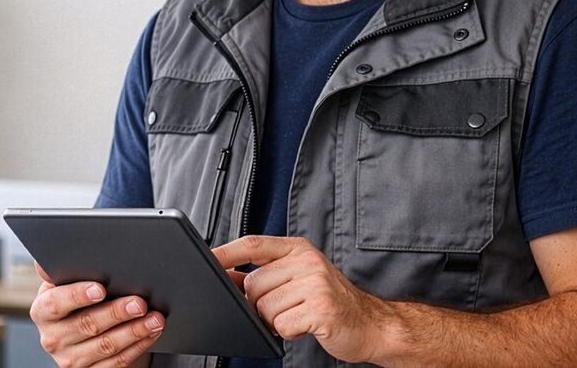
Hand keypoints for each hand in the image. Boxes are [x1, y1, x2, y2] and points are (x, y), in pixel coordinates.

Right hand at [30, 262, 163, 367]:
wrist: (80, 334)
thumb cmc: (75, 301)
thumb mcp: (64, 285)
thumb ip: (62, 271)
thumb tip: (46, 260)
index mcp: (42, 312)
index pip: (55, 303)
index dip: (77, 295)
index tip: (101, 288)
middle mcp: (53, 338)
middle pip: (86, 325)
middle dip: (116, 312)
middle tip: (139, 303)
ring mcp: (70, 359)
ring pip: (106, 346)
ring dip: (134, 331)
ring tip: (154, 318)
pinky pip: (117, 362)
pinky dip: (138, 345)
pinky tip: (151, 333)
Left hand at [214, 236, 393, 363]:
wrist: (372, 325)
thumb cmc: (330, 302)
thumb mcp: (299, 278)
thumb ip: (266, 273)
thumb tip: (225, 277)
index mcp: (299, 248)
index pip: (251, 244)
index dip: (225, 253)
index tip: (204, 260)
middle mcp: (308, 261)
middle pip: (252, 284)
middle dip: (258, 304)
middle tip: (282, 310)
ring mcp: (316, 283)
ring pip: (264, 307)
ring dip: (274, 321)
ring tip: (297, 317)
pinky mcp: (321, 308)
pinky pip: (281, 324)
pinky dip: (288, 332)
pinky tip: (305, 327)